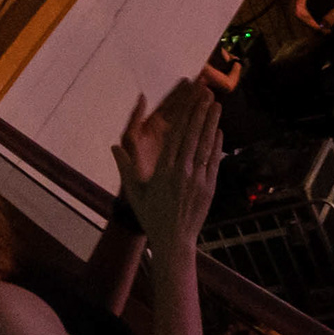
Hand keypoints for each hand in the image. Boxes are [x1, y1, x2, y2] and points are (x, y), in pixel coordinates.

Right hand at [117, 79, 223, 246]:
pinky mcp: (209, 187)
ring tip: (217, 105)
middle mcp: (181, 172)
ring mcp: (198, 179)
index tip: (189, 101)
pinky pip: (214, 162)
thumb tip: (113, 145)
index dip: (184, 117)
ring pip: (206, 146)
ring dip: (212, 124)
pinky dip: (217, 145)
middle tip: (207, 94)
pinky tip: (219, 131)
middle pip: (192, 136)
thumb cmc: (150, 216)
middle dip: (200, 113)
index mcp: (163, 171)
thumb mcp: (135, 191)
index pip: (175, 137)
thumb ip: (125, 167)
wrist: (173, 239)